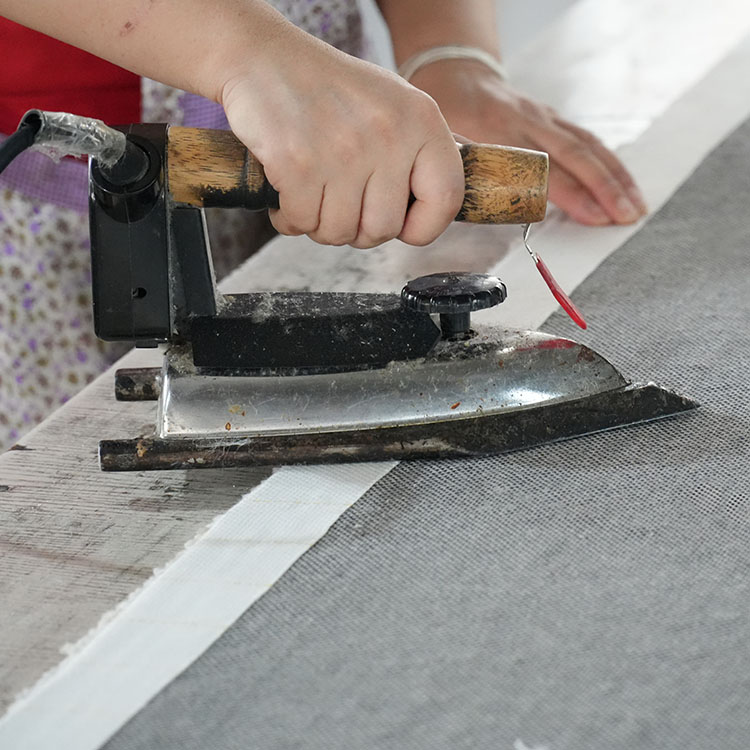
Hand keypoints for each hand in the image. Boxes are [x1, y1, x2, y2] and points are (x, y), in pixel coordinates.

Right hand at [219, 28, 463, 247]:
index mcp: (420, 120)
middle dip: (357, 230)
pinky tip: (286, 194)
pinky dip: (288, 218)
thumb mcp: (392, 105)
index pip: (446, 198)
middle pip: (383, 229)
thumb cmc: (328, 90)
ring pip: (339, 233)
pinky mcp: (298, 164)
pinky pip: (301, 223)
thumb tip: (439, 207)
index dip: (424, 227)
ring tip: (313, 195)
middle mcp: (387, 134)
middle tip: (341, 206)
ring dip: (320, 225)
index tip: (403, 227)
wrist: (263, 58)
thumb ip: (419, 153)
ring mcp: (343, 151)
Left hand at [409, 59, 647, 225]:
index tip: (595, 216)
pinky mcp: (553, 117)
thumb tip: (473, 216)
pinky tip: (625, 183)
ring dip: (617, 177)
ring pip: (590, 146)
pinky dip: (609, 162)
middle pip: (577, 156)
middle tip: (626, 216)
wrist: (458, 75)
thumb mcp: (447, 147)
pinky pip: (588, 139)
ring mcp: (545, 118)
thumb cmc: (450, 116)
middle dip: (607, 188)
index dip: (573, 194)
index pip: (544, 168)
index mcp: (500, 132)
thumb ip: (462, 176)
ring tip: (636, 205)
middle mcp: (530, 122)